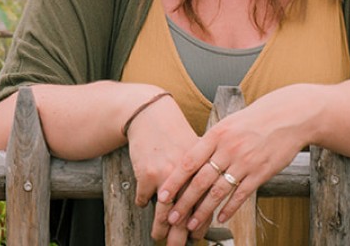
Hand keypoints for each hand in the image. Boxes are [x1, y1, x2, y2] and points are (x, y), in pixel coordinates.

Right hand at [122, 95, 198, 243]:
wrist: (151, 116)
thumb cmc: (175, 134)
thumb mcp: (195, 151)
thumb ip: (202, 174)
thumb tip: (206, 202)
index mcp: (203, 169)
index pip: (205, 203)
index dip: (201, 223)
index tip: (197, 237)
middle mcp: (188, 175)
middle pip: (186, 213)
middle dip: (181, 234)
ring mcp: (167, 176)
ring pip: (164, 211)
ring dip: (160, 228)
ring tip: (159, 237)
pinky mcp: (147, 175)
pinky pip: (144, 198)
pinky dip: (143, 202)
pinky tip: (143, 205)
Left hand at [155, 86, 314, 241]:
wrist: (289, 116)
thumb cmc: (256, 119)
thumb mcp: (229, 124)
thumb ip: (211, 142)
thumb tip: (191, 160)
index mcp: (217, 135)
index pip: (188, 162)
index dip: (174, 181)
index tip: (162, 196)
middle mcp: (228, 149)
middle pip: (200, 181)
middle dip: (184, 202)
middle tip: (172, 217)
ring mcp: (245, 162)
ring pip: (218, 191)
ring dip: (203, 211)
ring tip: (192, 224)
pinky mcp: (261, 172)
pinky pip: (241, 194)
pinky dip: (229, 208)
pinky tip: (220, 218)